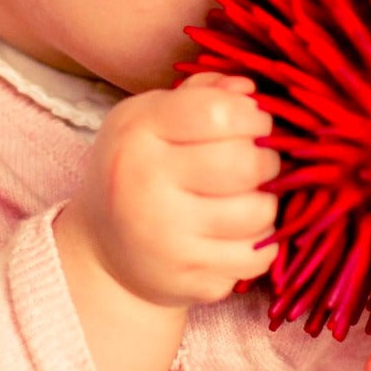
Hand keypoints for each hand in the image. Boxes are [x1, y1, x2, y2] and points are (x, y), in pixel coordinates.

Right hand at [57, 72, 279, 308]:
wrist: (103, 248)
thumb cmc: (138, 165)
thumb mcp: (151, 116)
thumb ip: (201, 94)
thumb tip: (248, 90)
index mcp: (138, 133)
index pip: (220, 113)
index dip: (252, 113)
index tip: (253, 119)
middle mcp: (146, 186)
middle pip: (246, 163)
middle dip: (267, 156)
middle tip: (258, 157)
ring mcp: (166, 240)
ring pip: (259, 212)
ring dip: (265, 199)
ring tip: (248, 192)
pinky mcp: (187, 281)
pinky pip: (256, 257)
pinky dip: (259, 241)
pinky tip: (238, 228)